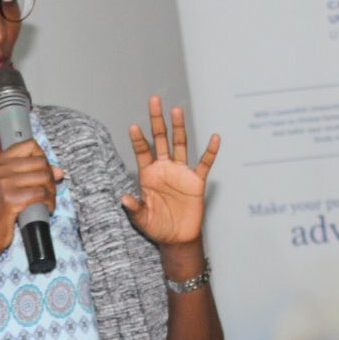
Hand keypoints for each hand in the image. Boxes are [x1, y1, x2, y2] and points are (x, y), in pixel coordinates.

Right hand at [0, 140, 61, 253]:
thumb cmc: (0, 210)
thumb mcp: (10, 186)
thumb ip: (33, 174)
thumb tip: (59, 171)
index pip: (30, 145)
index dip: (43, 158)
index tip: (44, 172)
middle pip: (40, 162)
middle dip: (50, 177)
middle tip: (49, 191)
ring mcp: (3, 184)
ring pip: (44, 177)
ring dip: (52, 191)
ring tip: (48, 200)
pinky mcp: (10, 199)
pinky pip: (41, 194)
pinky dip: (49, 202)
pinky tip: (46, 208)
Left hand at [122, 96, 219, 246]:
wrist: (177, 239)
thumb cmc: (157, 227)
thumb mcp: (141, 219)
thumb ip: (134, 208)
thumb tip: (123, 198)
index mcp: (148, 175)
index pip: (142, 152)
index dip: (139, 140)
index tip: (134, 127)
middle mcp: (164, 168)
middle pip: (160, 139)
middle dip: (157, 120)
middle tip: (154, 100)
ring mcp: (180, 172)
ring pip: (180, 144)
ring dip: (179, 127)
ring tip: (176, 109)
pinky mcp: (196, 181)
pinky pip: (204, 163)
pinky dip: (210, 151)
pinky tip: (214, 138)